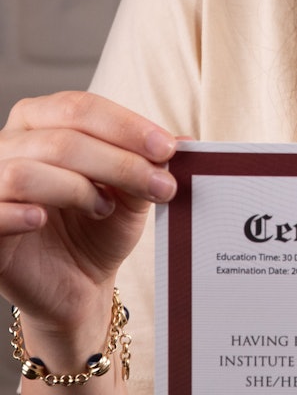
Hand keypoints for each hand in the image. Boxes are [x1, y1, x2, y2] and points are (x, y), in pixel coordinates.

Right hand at [0, 92, 176, 333]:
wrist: (76, 285)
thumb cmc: (98, 228)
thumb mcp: (132, 193)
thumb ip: (148, 163)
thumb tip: (181, 140)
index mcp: (41, 121)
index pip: (81, 108)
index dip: (127, 126)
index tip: (168, 148)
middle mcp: (10, 145)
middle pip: (62, 139)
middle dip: (119, 162)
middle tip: (160, 185)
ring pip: (27, 171)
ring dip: (78, 188)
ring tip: (105, 208)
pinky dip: (19, 212)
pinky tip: (43, 219)